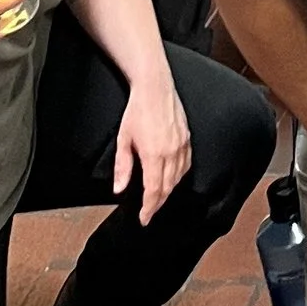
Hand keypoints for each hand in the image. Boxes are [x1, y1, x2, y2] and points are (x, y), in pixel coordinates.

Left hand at [114, 74, 192, 221]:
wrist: (155, 86)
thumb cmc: (137, 110)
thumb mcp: (123, 139)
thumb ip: (122, 167)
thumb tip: (119, 189)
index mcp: (154, 154)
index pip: (153, 190)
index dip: (149, 208)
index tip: (144, 219)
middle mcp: (171, 151)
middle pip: (167, 187)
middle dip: (158, 203)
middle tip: (149, 213)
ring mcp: (181, 144)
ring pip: (178, 177)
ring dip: (168, 191)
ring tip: (158, 198)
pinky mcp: (187, 137)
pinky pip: (186, 163)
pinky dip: (180, 175)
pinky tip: (173, 178)